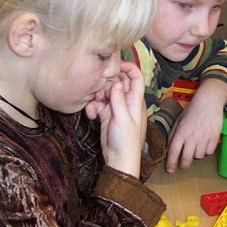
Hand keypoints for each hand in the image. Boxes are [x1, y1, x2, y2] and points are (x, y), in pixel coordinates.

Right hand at [86, 62, 144, 176]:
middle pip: (117, 83)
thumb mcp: (123, 119)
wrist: (119, 160)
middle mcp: (126, 102)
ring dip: (97, 96)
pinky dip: (93, 107)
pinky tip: (90, 115)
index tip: (114, 66)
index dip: (128, 68)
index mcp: (135, 101)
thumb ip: (118, 100)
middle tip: (98, 90)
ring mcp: (116, 108)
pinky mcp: (106, 115)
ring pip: (105, 93)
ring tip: (93, 104)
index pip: (136, 78)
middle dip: (106, 84)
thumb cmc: (127, 141)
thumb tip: (116, 83)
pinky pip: (98, 105)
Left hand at [165, 79, 226, 172]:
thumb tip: (168, 150)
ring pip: (199, 156)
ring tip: (196, 147)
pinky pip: (209, 152)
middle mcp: (192, 136)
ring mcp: (204, 137)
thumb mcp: (179, 121)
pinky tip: (204, 144)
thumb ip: (173, 135)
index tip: (169, 170)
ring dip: (196, 155)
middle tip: (183, 165)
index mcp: (181, 131)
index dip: (171, 163)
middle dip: (184, 165)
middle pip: (187, 158)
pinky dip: (206, 151)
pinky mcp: (214, 137)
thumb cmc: (192, 111)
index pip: (173, 151)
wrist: (209, 102)